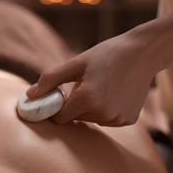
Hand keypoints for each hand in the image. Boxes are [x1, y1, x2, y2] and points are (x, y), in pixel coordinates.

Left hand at [27, 33, 155, 125]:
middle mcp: (104, 114)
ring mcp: (118, 119)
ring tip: (99, 86)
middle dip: (73, 105)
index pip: (59, 118)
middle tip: (82, 85)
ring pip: (90, 119)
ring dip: (89, 108)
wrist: (144, 53)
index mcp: (88, 99)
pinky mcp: (128, 120)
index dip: (55, 107)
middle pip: (75, 118)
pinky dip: (104, 110)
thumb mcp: (76, 63)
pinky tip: (112, 93)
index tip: (59, 94)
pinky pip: (106, 119)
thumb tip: (29, 95)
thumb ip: (50, 79)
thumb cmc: (107, 54)